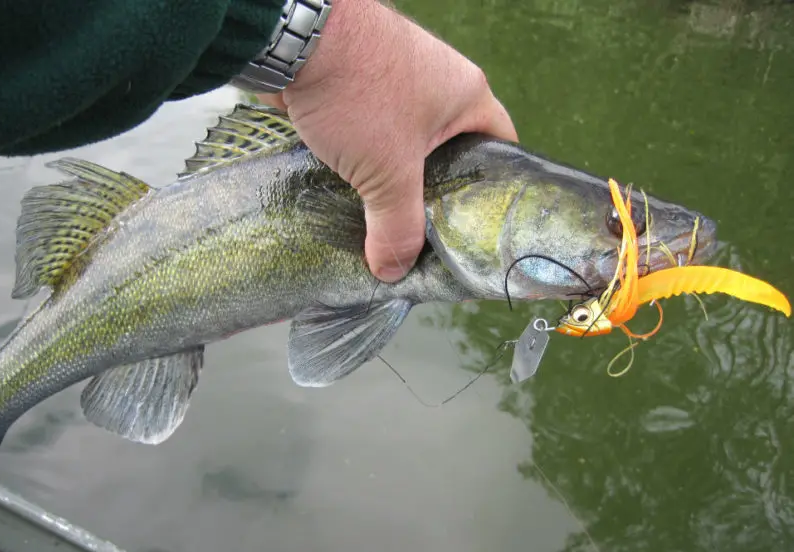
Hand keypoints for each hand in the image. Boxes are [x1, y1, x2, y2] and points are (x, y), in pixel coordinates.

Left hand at [258, 0, 516, 282]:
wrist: (293, 38)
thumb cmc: (359, 94)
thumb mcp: (387, 173)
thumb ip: (397, 228)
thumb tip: (393, 272)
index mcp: (467, 97)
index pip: (500, 149)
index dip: (492, 191)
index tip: (477, 228)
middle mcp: (439, 84)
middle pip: (450, 152)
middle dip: (435, 194)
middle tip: (426, 238)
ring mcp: (397, 82)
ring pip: (405, 146)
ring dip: (393, 180)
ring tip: (386, 223)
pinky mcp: (359, 86)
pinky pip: (372, 135)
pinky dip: (363, 163)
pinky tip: (351, 194)